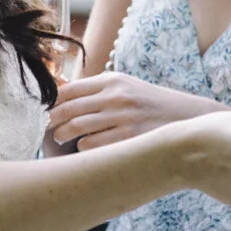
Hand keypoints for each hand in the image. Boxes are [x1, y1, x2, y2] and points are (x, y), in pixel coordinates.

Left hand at [49, 71, 215, 149]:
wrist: (187, 117)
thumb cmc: (151, 104)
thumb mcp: (126, 87)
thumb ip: (98, 90)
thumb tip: (60, 96)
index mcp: (112, 80)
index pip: (68, 89)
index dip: (50, 102)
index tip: (42, 111)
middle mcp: (115, 96)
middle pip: (68, 109)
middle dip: (52, 122)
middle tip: (47, 130)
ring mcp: (123, 117)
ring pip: (76, 129)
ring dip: (63, 136)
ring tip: (61, 139)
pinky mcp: (129, 137)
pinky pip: (92, 146)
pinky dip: (82, 149)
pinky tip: (84, 149)